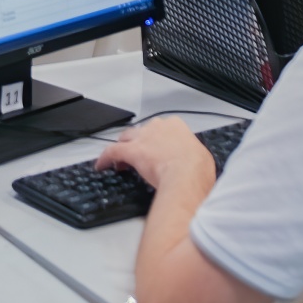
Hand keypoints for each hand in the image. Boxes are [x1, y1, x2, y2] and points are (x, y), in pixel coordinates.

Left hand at [94, 116, 216, 190]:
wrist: (187, 176)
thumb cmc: (197, 170)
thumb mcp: (201, 157)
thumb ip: (192, 154)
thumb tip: (192, 162)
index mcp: (176, 126)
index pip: (163, 128)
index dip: (157, 140)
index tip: (158, 149)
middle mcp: (157, 127)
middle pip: (141, 131)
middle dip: (138, 142)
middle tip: (139, 155)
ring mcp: (143, 138)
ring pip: (126, 139)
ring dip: (123, 148)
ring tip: (120, 160)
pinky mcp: (130, 151)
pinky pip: (112, 152)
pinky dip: (105, 158)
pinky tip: (101, 165)